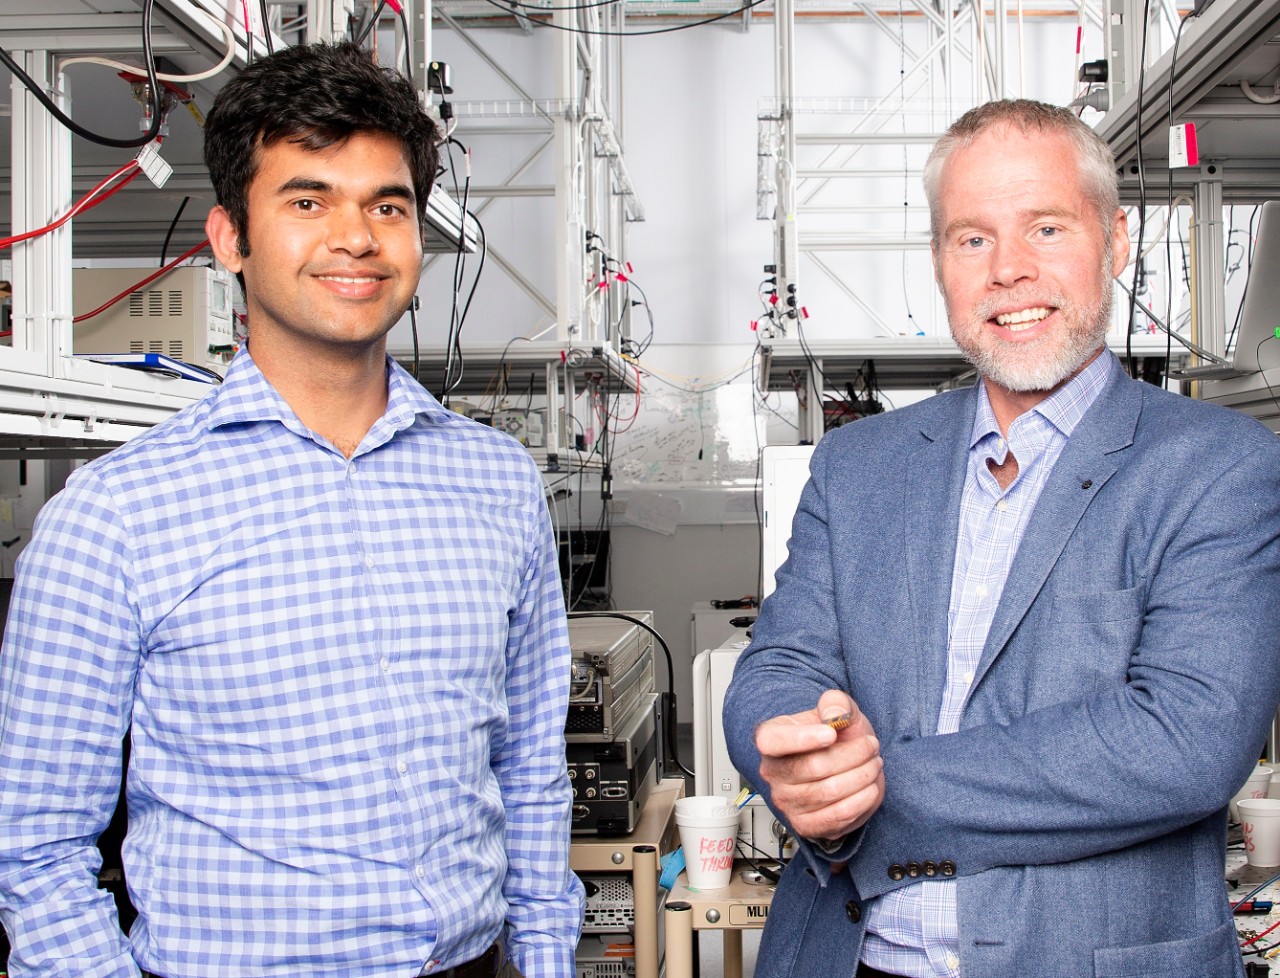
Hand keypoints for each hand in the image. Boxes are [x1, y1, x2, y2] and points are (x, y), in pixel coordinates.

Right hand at [754, 690, 884, 841]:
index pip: (773, 741)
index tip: (830, 734)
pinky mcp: (805, 825)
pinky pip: (837, 817)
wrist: (841, 764)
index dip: (802, 739)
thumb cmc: (834, 735)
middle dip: (852, 755)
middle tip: (871, 746)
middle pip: (814, 767)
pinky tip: (869, 787)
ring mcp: (786, 802)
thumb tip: (834, 715)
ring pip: (830, 792)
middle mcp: (772, 772)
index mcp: (771, 739)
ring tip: (874, 765)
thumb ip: (836, 703)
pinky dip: (861, 802)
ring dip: (862, 777)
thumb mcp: (837, 709)